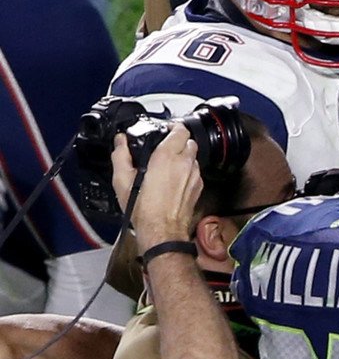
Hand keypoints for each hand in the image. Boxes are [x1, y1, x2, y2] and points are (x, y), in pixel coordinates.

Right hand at [111, 124, 202, 251]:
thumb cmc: (144, 209)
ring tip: (169, 165)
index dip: (173, 127)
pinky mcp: (198, 186)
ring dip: (184, 156)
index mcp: (167, 156)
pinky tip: (175, 180)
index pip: (180, 130)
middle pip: (189, 141)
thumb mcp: (122, 181)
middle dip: (179, 142)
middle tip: (166, 148)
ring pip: (194, 156)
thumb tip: (120, 143)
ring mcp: (194, 175)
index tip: (166, 130)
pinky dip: (188, 171)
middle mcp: (184, 163)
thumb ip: (121, 156)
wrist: (162, 230)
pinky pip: (195, 171)